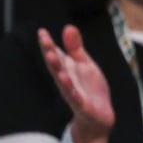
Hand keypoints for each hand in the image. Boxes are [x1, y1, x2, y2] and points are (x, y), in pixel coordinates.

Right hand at [38, 25, 114, 142]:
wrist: (100, 116)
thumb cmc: (90, 89)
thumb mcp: (85, 64)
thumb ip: (76, 48)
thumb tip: (68, 27)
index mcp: (68, 69)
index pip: (56, 54)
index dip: (49, 44)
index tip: (42, 31)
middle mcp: (66, 79)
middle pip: (56, 65)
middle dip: (49, 52)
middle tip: (43, 39)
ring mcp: (72, 92)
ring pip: (61, 79)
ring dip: (56, 68)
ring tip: (51, 56)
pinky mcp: (81, 104)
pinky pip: (74, 96)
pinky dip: (69, 88)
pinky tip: (65, 79)